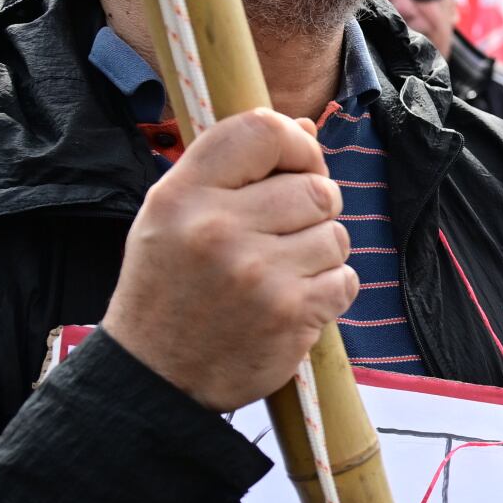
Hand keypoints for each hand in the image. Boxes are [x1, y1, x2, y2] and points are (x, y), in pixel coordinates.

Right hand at [101, 108, 352, 411]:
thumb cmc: (168, 289)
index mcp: (183, 195)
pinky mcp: (291, 314)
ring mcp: (258, 273)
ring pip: (335, 235)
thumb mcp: (172, 216)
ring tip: (282, 272)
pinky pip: (346, 280)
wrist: (156, 376)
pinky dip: (330, 290)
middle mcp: (219, 228)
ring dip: (321, 254)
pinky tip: (293, 301)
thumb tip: (305, 126)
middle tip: (287, 233)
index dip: (297, 144)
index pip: (263, 130)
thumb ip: (233, 169)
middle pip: (316, 187)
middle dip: (315, 208)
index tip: (298, 167)